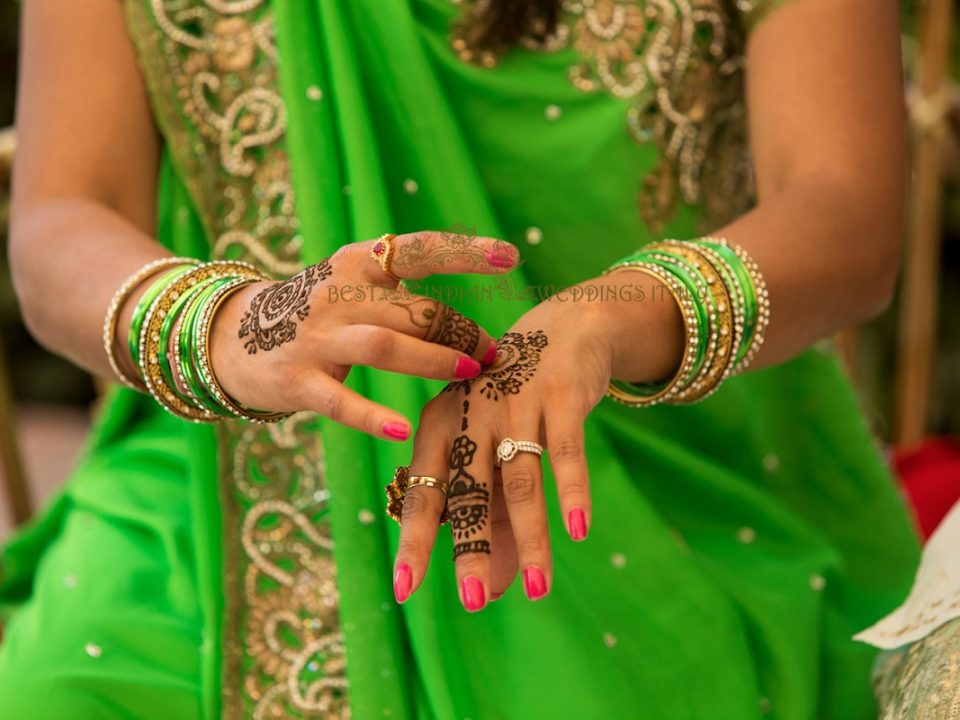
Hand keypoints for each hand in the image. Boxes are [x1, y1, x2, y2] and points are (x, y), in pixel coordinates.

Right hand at [208, 231, 517, 439]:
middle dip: (461, 330)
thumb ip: (402, 299)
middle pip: (412, 309)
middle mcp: (336, 294)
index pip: (418, 249)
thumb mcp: (353, 290)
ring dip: (434, 359)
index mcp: (356, 264)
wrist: (230, 338)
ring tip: (471, 373)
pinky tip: (402, 428)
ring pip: (385, 345)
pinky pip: (341, 401)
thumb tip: (474, 328)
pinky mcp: (298, 381)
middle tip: (493, 353)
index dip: (465, 252)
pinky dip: (373, 416)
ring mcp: (315, 338)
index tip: (511, 255)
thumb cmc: (318, 316)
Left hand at [391, 270, 682, 609]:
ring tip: (537, 590)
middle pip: (467, 490)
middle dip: (470, 547)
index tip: (405, 590)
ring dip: (530, 537)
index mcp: (438, 427)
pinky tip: (578, 530)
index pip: (423, 493)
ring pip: (520, 479)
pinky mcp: (560, 394)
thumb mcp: (495, 456)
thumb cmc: (514, 406)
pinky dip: (572, 490)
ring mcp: (514, 401)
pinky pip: (565, 451)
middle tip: (472, 601)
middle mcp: (468, 413)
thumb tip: (495, 589)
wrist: (562, 330)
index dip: (415, 542)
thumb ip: (494, 519)